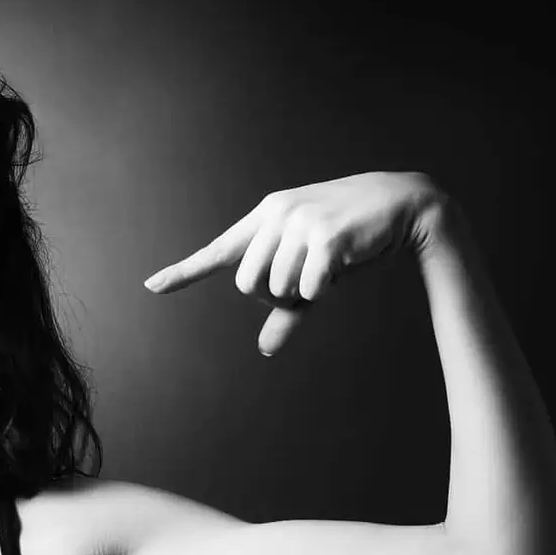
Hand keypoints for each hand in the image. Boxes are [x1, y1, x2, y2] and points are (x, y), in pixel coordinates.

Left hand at [143, 171, 450, 355]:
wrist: (403, 205)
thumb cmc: (352, 242)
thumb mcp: (313, 274)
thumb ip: (285, 310)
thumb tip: (265, 349)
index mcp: (266, 217)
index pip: (218, 250)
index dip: (184, 272)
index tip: (152, 286)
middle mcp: (276, 215)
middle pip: (248, 286)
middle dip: (276, 298)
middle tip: (305, 283)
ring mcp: (299, 222)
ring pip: (278, 289)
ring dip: (303, 293)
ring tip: (327, 268)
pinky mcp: (324, 235)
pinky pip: (308, 288)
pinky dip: (324, 290)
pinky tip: (341, 267)